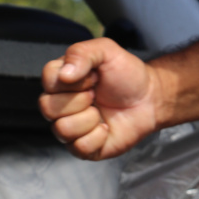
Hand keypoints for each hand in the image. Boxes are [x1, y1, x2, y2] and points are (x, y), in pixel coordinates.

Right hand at [40, 38, 159, 159]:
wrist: (150, 99)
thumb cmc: (126, 75)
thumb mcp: (106, 51)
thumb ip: (81, 53)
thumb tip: (64, 75)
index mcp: (61, 80)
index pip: (48, 81)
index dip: (74, 81)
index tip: (94, 77)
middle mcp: (60, 105)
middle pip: (48, 108)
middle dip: (80, 100)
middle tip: (97, 95)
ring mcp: (71, 128)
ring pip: (62, 129)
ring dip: (89, 119)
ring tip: (102, 112)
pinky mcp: (84, 147)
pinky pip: (79, 148)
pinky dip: (97, 137)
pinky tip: (106, 128)